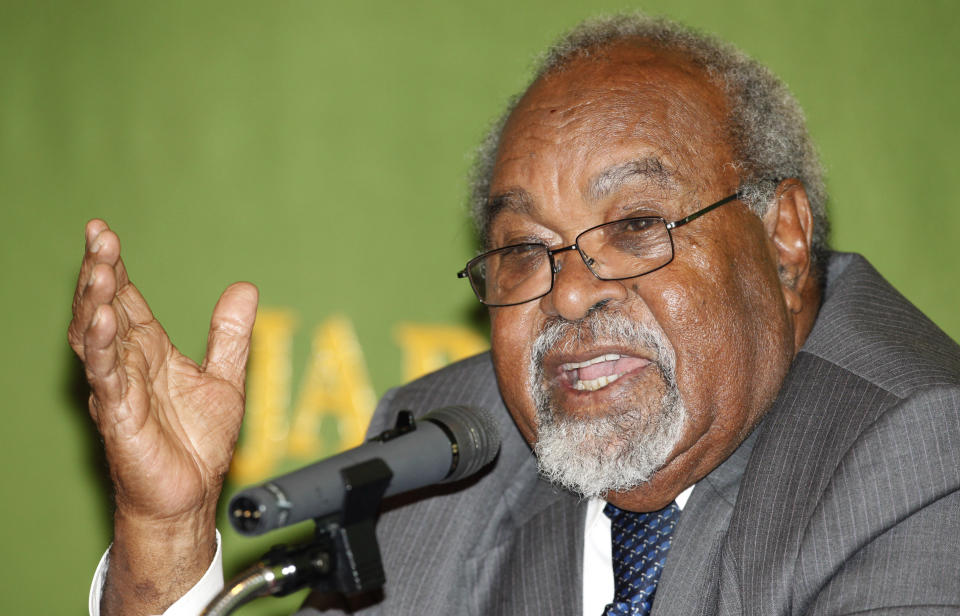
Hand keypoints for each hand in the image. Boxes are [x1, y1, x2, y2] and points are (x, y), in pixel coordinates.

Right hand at [69, 219, 257, 613]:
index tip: (104, 231)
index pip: (126, 300)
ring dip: (95, 301)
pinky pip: (107, 376)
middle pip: (105, 309)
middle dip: (99, 272)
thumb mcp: (225, 377)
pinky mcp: (120, 415)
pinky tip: (102, 319)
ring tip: (98, 268)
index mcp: (149, 352)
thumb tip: (245, 288)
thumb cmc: (198, 443)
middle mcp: (128, 365)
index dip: (115, 267)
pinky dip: (103, 347)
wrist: (190, 495)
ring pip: (97, 337)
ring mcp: (120, 389)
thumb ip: (230, 334)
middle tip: (98, 236)